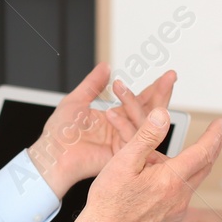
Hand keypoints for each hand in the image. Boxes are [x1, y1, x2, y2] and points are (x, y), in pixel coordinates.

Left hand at [27, 64, 176, 196]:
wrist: (52, 154)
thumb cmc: (59, 133)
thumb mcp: (76, 100)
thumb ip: (93, 84)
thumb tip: (106, 66)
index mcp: (114, 117)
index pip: (140, 101)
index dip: (154, 89)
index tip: (167, 75)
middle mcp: (122, 129)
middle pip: (150, 112)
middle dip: (161, 94)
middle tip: (170, 77)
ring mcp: (124, 143)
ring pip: (145, 124)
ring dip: (141, 105)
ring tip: (123, 90)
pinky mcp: (122, 155)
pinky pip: (133, 139)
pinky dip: (127, 124)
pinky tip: (114, 111)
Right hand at [70, 111, 221, 221]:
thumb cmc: (109, 200)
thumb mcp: (123, 161)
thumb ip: (146, 136)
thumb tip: (163, 116)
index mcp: (170, 179)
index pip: (202, 152)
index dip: (214, 136)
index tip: (220, 124)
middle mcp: (180, 197)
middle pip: (205, 167)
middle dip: (213, 147)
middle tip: (217, 133)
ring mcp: (177, 211)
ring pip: (191, 182)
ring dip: (189, 166)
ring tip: (163, 159)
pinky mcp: (172, 220)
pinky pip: (182, 197)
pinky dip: (178, 184)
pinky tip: (158, 182)